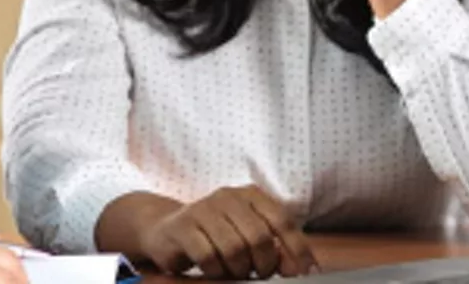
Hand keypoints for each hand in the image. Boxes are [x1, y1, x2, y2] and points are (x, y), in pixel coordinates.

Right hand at [139, 185, 319, 278]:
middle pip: (259, 238)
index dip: (297, 248)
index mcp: (250, 194)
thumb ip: (273, 245)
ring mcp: (203, 209)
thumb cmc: (214, 234)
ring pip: (234, 249)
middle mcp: (228, 196)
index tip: (305, 272)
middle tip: (259, 274)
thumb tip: (301, 267)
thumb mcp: (245, 233)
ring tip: (235, 272)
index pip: (282, 220)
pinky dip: (216, 271)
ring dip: (238, 270)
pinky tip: (214, 270)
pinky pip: (208, 257)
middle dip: (264, 264)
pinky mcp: (183, 227)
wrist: (163, 228)